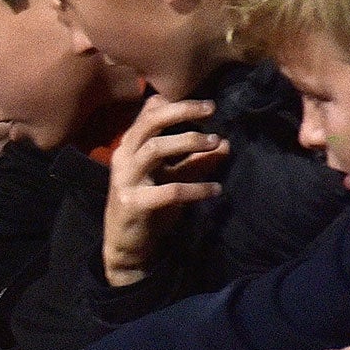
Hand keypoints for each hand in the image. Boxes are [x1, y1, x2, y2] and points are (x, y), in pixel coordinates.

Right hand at [102, 95, 227, 285]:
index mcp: (130, 148)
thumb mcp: (172, 179)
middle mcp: (124, 159)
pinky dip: (195, 188)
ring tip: (216, 142)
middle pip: (150, 123)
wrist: (127, 247)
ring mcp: (126, 180)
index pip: (148, 114)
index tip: (206, 104)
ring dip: (188, 142)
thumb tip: (225, 143)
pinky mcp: (133, 203)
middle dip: (182, 111)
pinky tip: (215, 190)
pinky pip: (168, 190)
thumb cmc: (149, 208)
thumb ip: (194, 161)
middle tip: (212, 109)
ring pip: (155, 149)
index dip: (175, 103)